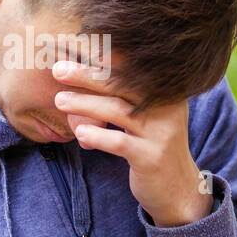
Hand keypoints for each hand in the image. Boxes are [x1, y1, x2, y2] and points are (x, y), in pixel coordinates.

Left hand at [51, 60, 213, 226]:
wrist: (177, 188)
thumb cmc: (151, 145)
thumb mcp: (143, 117)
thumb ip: (123, 96)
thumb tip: (83, 70)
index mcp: (165, 91)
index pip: (130, 68)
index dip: (102, 56)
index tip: (73, 48)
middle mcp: (166, 107)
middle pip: (123, 84)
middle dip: (88, 74)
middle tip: (59, 69)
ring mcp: (161, 132)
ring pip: (119, 111)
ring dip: (86, 103)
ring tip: (60, 100)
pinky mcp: (151, 157)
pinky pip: (121, 143)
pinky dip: (98, 136)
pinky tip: (80, 133)